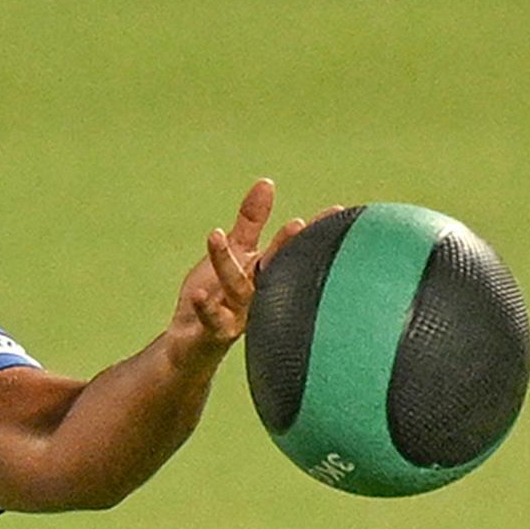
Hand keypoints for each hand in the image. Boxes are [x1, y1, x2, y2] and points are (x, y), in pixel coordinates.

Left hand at [166, 180, 307, 370]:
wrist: (192, 345)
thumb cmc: (218, 297)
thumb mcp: (236, 254)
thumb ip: (252, 221)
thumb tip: (267, 183)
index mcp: (267, 273)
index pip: (292, 249)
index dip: (313, 232)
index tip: (337, 210)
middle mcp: (258, 295)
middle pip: (273, 268)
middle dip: (286, 249)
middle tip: (298, 226)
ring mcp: (238, 316)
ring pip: (236, 288)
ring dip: (226, 263)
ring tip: (216, 235)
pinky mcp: (215, 333)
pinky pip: (212, 320)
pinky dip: (206, 308)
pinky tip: (200, 294)